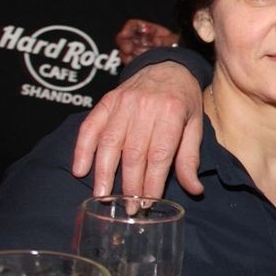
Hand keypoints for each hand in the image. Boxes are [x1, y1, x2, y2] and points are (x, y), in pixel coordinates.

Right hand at [71, 62, 204, 197]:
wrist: (167, 67)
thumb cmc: (184, 101)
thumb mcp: (196, 126)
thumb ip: (190, 158)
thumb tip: (194, 190)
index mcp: (172, 112)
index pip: (159, 154)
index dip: (152, 182)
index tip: (147, 203)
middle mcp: (145, 106)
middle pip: (133, 152)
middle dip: (129, 184)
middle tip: (127, 208)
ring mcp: (123, 103)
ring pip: (109, 142)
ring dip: (104, 172)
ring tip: (103, 196)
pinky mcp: (106, 101)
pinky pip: (90, 127)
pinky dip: (82, 149)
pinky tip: (80, 170)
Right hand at [115, 19, 177, 64]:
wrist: (175, 58)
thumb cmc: (173, 45)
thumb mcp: (173, 39)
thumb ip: (166, 40)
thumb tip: (156, 42)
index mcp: (146, 30)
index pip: (132, 25)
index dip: (127, 29)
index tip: (124, 34)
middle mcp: (139, 39)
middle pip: (124, 38)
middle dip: (124, 43)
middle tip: (128, 50)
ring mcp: (136, 49)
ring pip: (124, 50)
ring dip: (126, 54)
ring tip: (132, 58)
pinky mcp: (135, 60)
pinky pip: (128, 61)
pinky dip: (129, 62)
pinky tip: (134, 63)